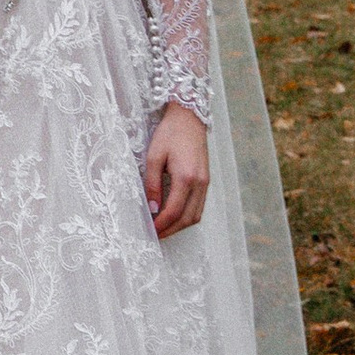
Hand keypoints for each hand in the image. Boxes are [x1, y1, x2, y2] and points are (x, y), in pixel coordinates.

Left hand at [143, 102, 208, 239]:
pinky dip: (187, 216)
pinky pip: (199, 206)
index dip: (161, 225)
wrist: (189, 118)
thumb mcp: (153, 157)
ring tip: (162, 229)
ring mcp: (206, 183)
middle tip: (154, 237)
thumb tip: (152, 208)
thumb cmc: (169, 134)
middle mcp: (200, 183)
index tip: (148, 232)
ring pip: (196, 215)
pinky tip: (173, 217)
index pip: (173, 211)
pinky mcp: (206, 181)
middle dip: (170, 231)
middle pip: (187, 219)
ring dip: (179, 226)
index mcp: (186, 177)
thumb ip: (152, 184)